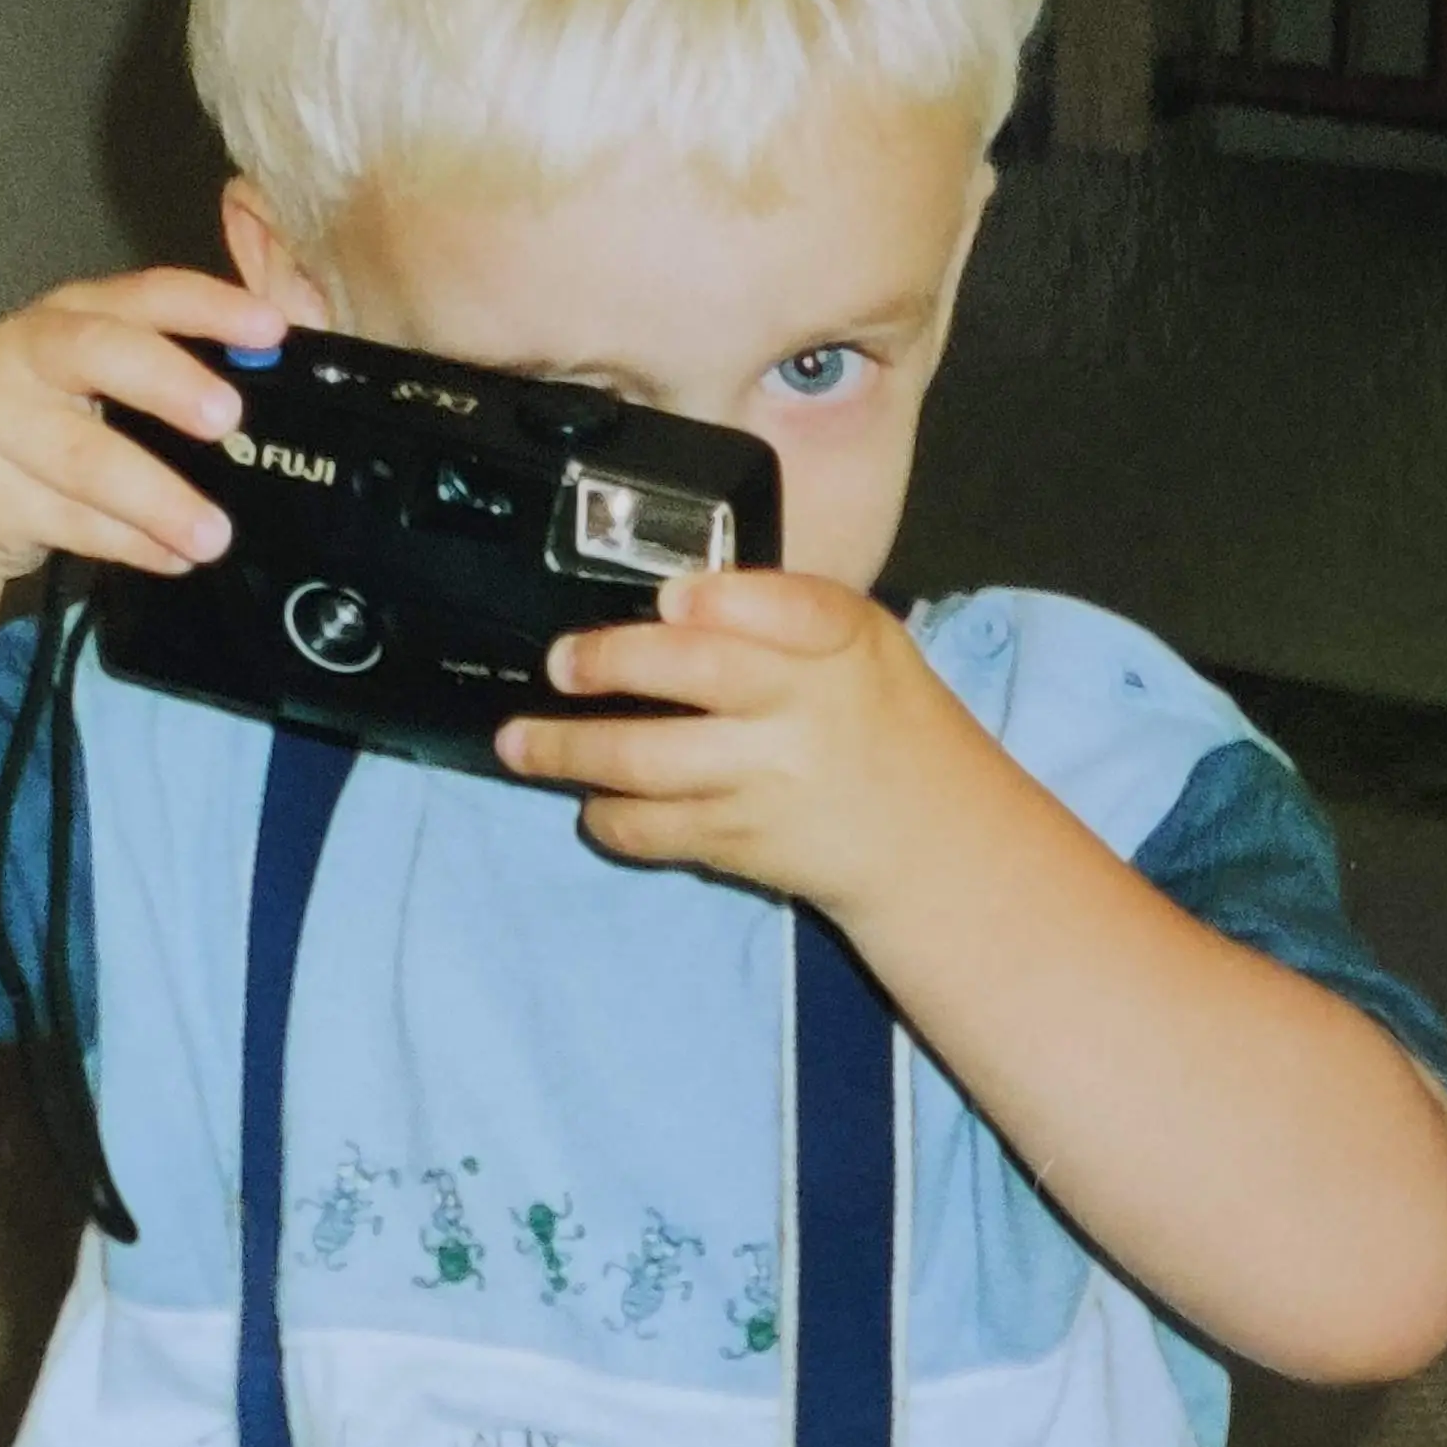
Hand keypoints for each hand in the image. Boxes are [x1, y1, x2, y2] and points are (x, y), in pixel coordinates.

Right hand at [0, 266, 289, 586]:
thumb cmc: (52, 423)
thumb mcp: (109, 380)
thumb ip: (185, 365)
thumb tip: (287, 354)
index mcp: (78, 313)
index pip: (147, 295)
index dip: (210, 306)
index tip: (272, 329)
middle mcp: (31, 351)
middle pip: (100, 354)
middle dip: (169, 382)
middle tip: (227, 418)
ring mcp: (0, 420)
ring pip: (85, 456)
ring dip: (156, 497)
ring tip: (214, 535)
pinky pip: (68, 522)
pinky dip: (127, 545)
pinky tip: (172, 559)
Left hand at [495, 573, 1015, 923]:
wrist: (926, 839)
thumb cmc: (875, 719)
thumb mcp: (859, 640)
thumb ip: (778, 610)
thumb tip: (669, 602)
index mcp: (837, 642)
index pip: (787, 606)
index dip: (720, 602)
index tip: (668, 601)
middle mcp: (802, 710)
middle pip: (692, 674)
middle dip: (608, 663)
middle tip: (558, 664)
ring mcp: (767, 783)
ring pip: (648, 763)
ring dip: (570, 752)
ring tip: (520, 743)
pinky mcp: (742, 844)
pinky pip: (655, 830)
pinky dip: (610, 817)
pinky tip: (592, 801)